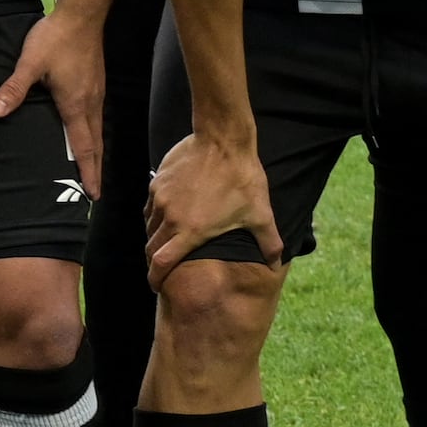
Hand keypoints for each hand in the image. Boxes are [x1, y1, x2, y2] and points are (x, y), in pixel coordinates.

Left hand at [0, 9, 107, 199]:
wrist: (82, 14)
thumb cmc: (56, 38)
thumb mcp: (30, 63)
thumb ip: (14, 88)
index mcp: (76, 103)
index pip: (85, 146)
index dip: (88, 170)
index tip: (93, 193)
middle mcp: (91, 102)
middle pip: (96, 143)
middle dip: (95, 168)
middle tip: (95, 191)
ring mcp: (97, 92)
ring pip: (98, 129)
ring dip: (96, 151)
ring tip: (92, 168)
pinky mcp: (96, 82)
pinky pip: (97, 116)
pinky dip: (94, 132)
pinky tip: (86, 131)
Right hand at [145, 129, 281, 282]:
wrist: (222, 140)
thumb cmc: (242, 178)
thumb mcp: (260, 214)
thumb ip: (269, 242)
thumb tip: (277, 264)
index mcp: (190, 231)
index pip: (161, 263)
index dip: (155, 278)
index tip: (155, 286)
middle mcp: (170, 217)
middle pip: (151, 247)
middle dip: (154, 261)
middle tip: (163, 268)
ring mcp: (160, 199)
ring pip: (150, 227)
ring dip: (156, 238)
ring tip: (168, 241)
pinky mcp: (157, 183)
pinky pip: (150, 208)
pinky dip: (156, 217)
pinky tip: (170, 214)